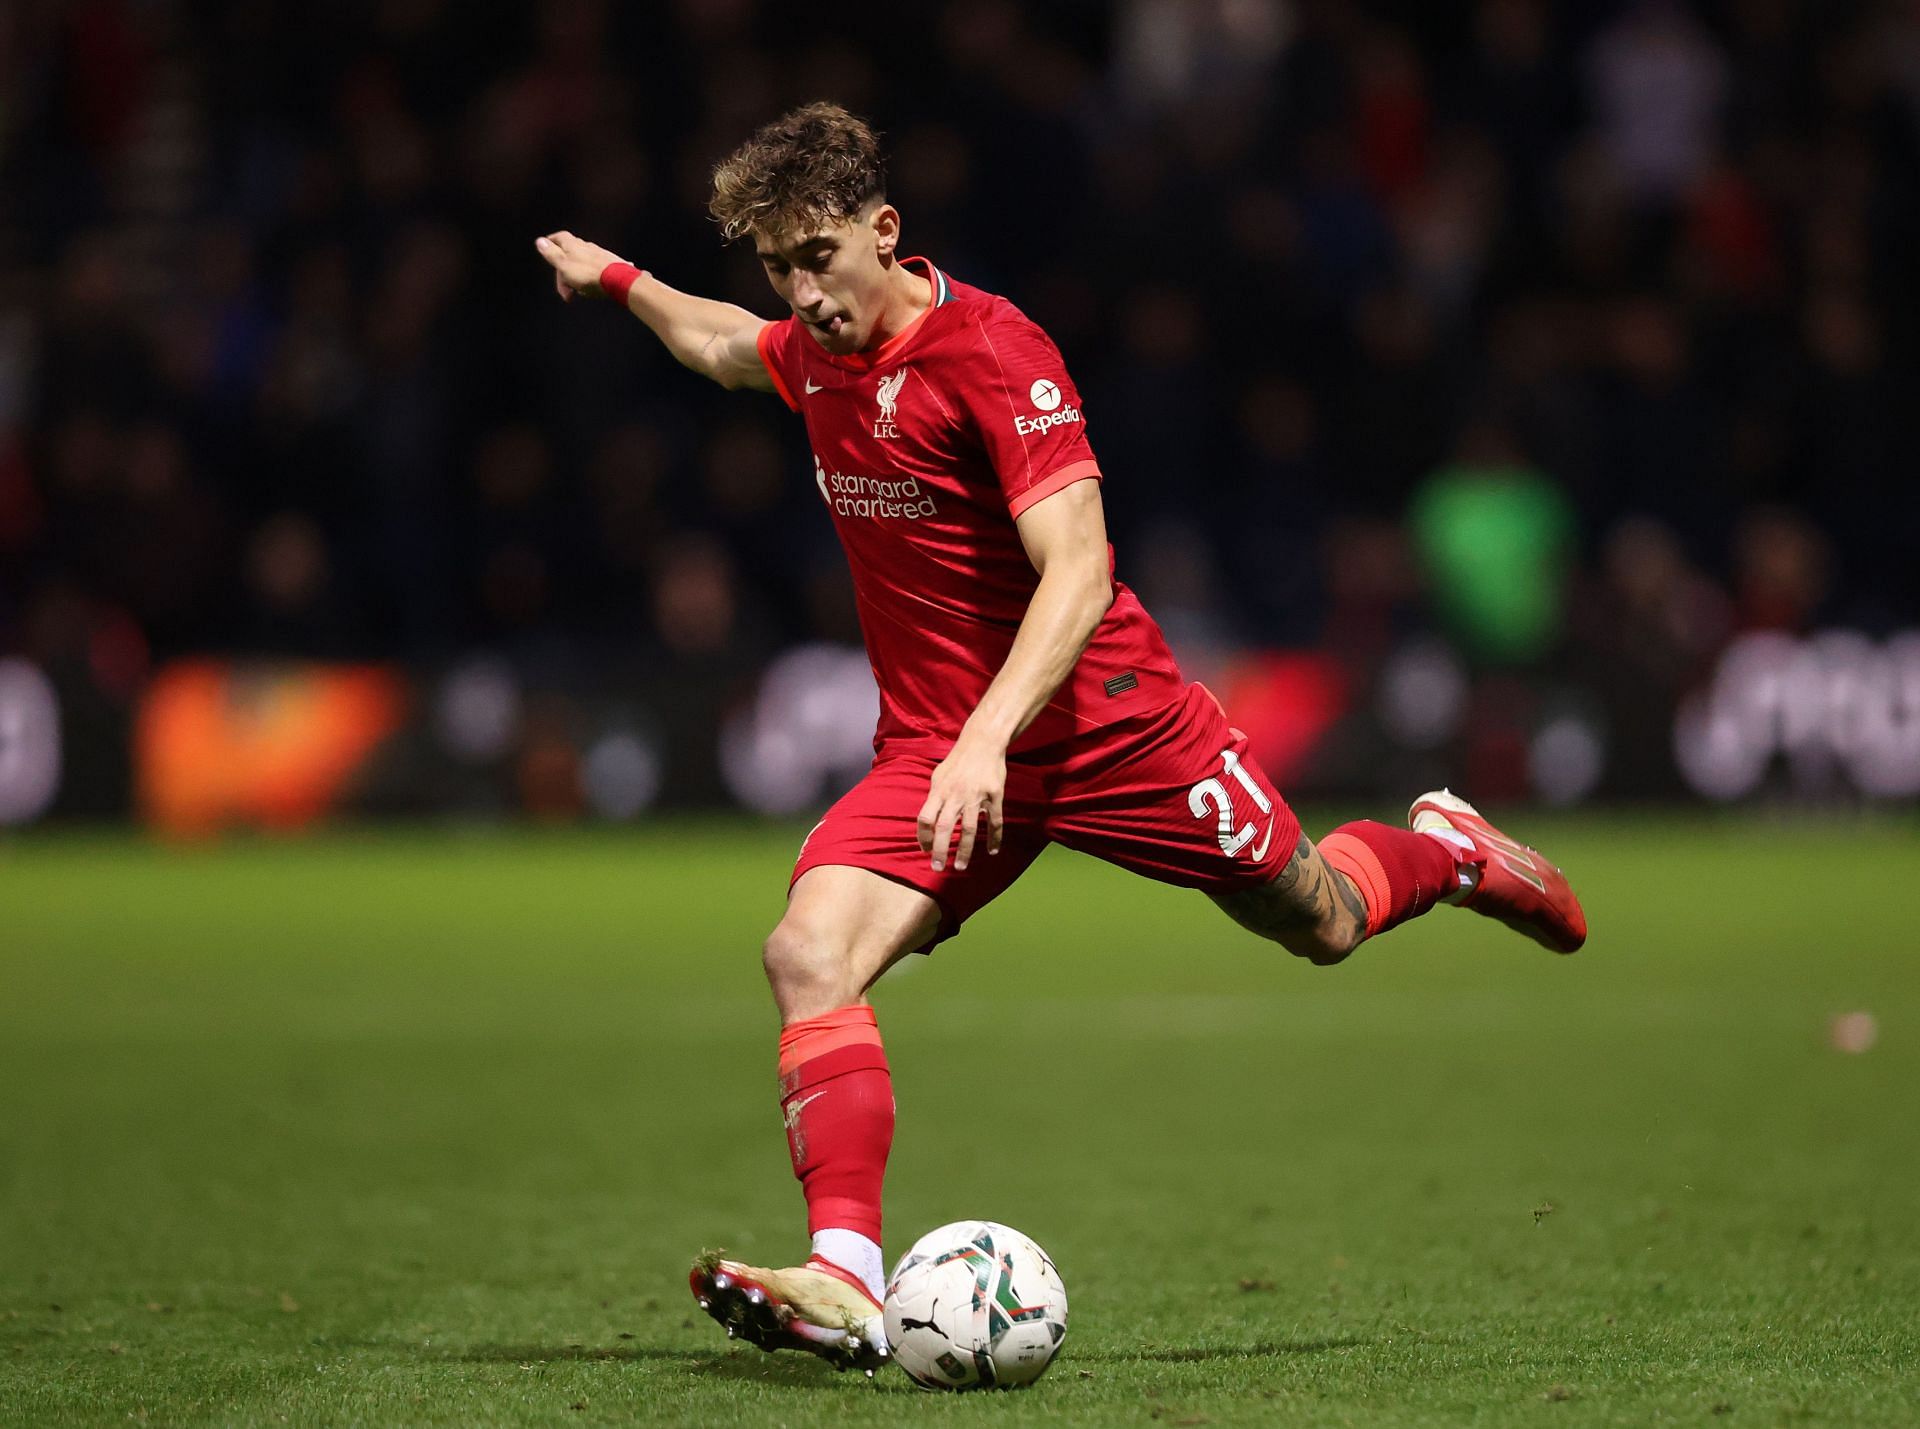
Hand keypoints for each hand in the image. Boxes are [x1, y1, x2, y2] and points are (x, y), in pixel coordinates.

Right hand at [534, 230, 624, 302]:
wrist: (618, 280)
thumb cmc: (588, 274)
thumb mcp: (563, 265)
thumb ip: (551, 253)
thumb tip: (539, 240)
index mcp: (572, 244)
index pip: (558, 237)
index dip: (551, 243)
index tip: (546, 249)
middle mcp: (586, 245)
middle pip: (570, 254)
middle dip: (564, 272)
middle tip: (564, 292)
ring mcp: (599, 253)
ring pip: (582, 263)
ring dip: (577, 277)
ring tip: (579, 292)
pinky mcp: (610, 263)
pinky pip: (595, 270)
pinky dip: (590, 278)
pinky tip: (592, 287)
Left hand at [916, 731, 1005, 872]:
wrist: (983, 742)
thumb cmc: (958, 760)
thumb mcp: (938, 775)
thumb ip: (934, 796)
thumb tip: (927, 818)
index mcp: (939, 790)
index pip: (925, 818)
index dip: (923, 837)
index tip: (925, 850)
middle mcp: (956, 795)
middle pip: (944, 827)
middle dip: (940, 850)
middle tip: (938, 868)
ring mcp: (976, 796)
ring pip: (969, 829)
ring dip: (965, 850)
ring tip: (961, 866)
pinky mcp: (995, 796)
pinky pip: (995, 822)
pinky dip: (994, 838)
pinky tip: (992, 851)